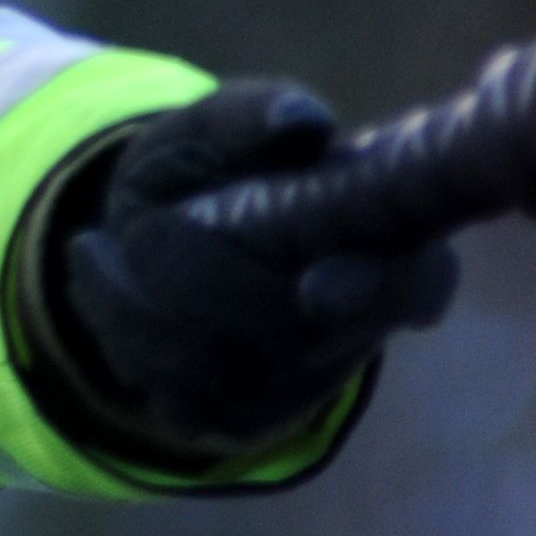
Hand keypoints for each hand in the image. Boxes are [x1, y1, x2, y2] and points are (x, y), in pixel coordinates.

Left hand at [45, 80, 459, 456]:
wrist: (140, 233)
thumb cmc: (202, 165)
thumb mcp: (211, 125)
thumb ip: (253, 114)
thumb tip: (300, 120)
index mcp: (381, 239)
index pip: (421, 280)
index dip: (382, 293)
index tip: (314, 288)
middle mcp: (358, 323)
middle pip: (284, 334)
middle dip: (196, 278)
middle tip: (144, 226)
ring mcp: (306, 383)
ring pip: (217, 372)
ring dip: (140, 305)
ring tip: (113, 247)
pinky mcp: (249, 420)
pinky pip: (177, 401)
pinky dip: (124, 338)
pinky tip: (115, 293)